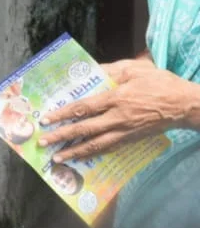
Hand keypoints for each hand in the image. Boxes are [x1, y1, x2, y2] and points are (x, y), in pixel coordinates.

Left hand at [40, 59, 199, 161]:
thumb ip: (109, 70)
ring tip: (58, 158)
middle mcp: (118, 118)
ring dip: (75, 152)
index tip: (46, 119)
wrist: (185, 105)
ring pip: (96, 144)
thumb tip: (89, 70)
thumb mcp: (134, 69)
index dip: (62, 114)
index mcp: (116, 98)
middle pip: (85, 129)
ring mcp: (126, 131)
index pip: (83, 108)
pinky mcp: (132, 139)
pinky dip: (94, 154)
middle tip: (43, 142)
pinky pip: (109, 148)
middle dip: (62, 136)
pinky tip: (82, 157)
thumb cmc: (160, 83)